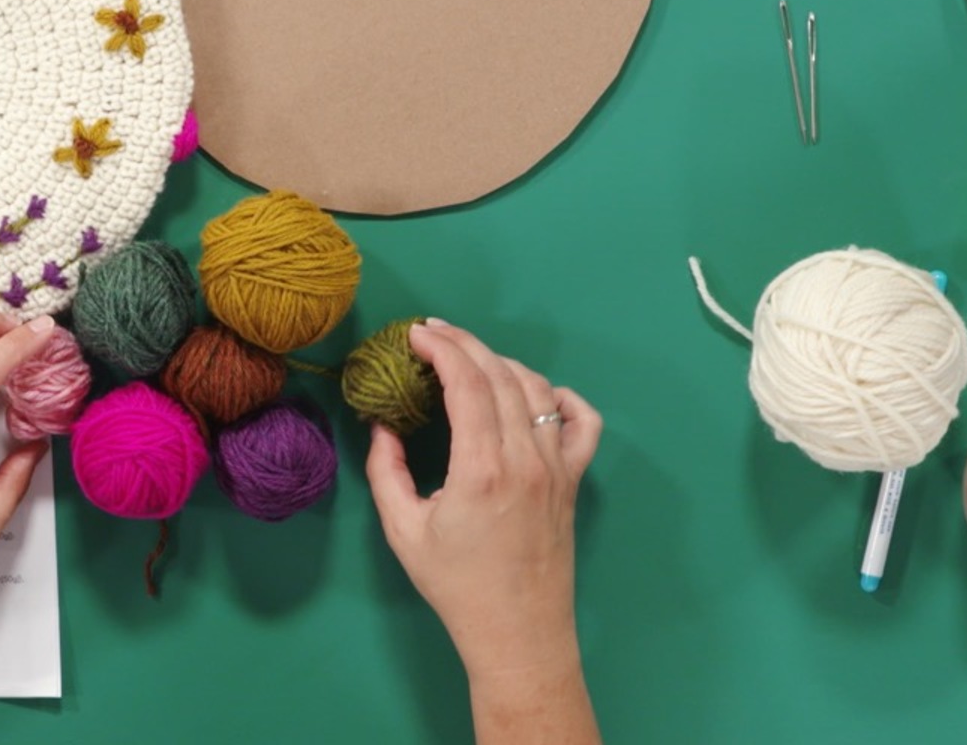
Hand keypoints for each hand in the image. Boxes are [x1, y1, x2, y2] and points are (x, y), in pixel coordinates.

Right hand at [365, 319, 603, 741]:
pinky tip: (535, 394)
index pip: (468, 382)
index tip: (416, 334)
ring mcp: (558, 467)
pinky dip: (561, 396)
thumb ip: (386, 470)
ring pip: (538, 389)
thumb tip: (383, 424)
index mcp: (482, 468)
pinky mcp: (574, 480)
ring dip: (502, 363)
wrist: (518, 632)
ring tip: (470, 359)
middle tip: (434, 333)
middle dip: (464, 344)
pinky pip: (582, 422)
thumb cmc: (456, 585)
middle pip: (500, 374)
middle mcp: (526, 459)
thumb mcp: (403, 530)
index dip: (441, 348)